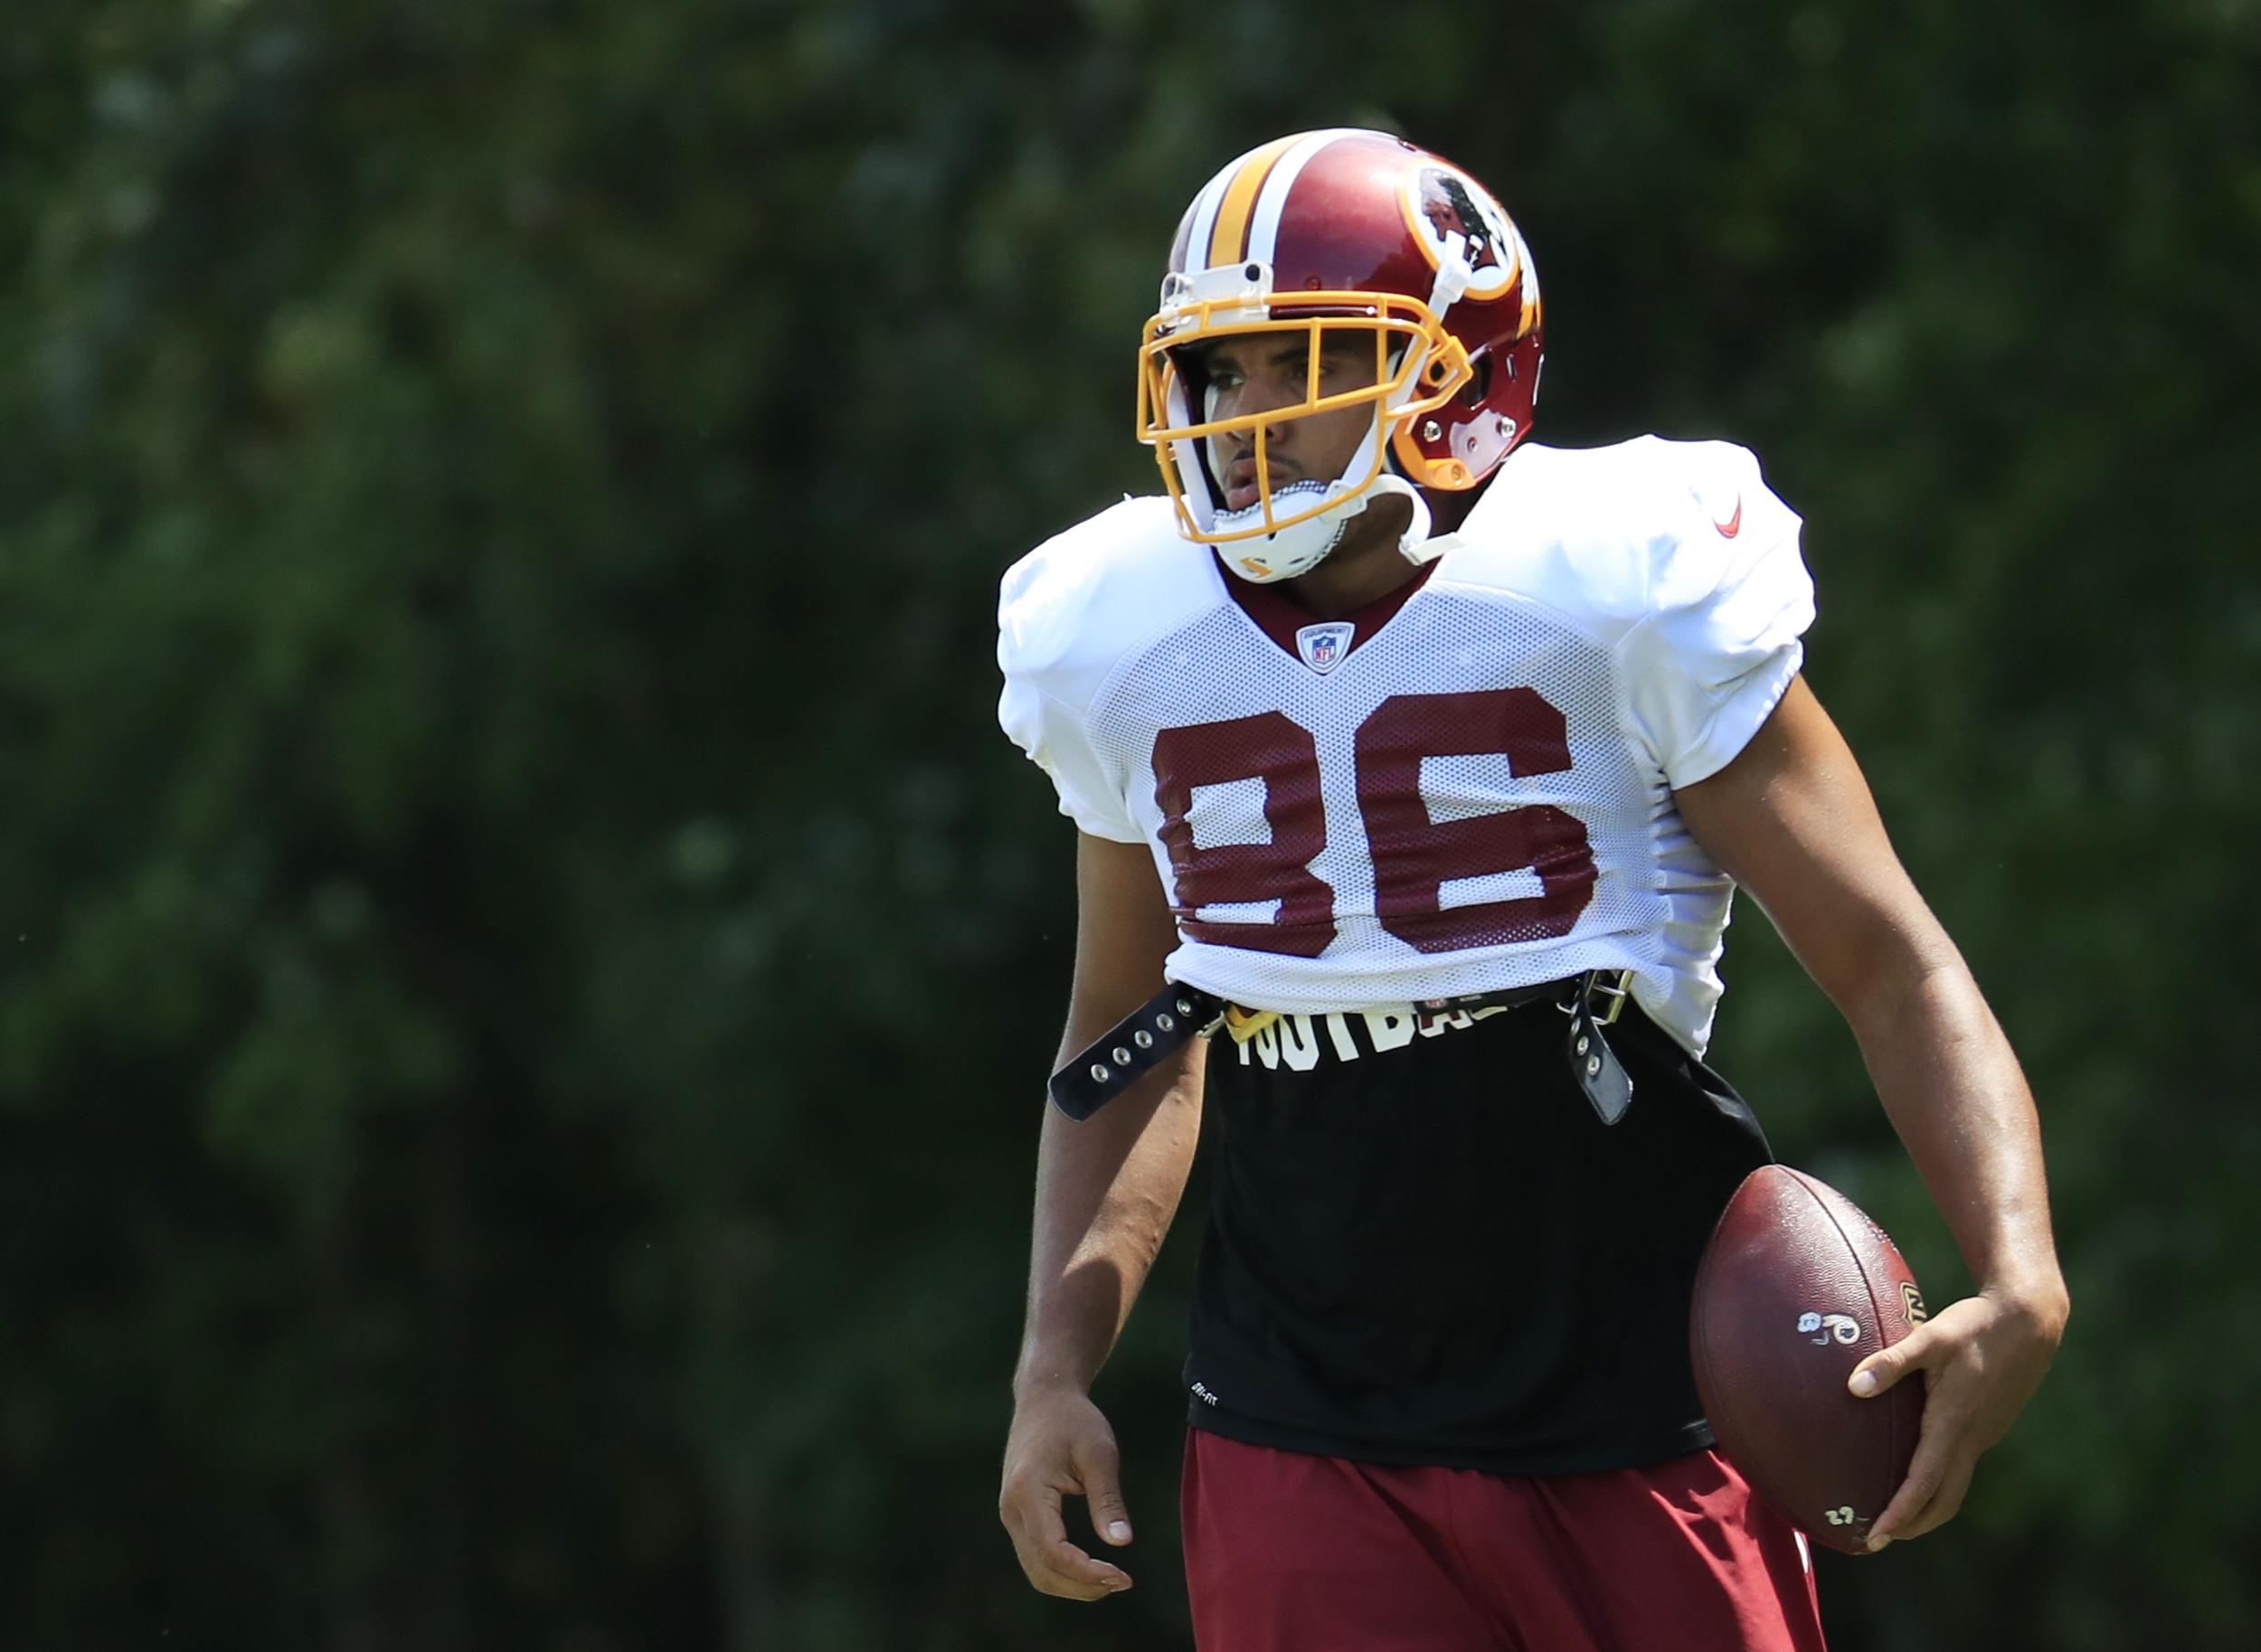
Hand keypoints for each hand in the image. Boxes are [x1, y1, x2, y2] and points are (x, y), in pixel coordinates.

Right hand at [999, 1382, 1136, 1598]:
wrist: (1044, 1397)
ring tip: (1111, 1579)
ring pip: (1036, 1570)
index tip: (1123, 1576)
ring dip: (1072, 1584)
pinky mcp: (1016, 1515)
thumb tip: (1122, 1543)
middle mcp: (1011, 1509)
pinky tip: (1092, 1567)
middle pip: (1042, 1570)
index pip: (1055, 1551)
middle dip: (1082, 1586)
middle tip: (1123, 1582)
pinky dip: (1062, 1571)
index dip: (1088, 1573)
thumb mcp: (1099, 1454)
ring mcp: (1010, 1514)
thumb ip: (1108, 1500)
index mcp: (1028, 1492)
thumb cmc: (1075, 1421)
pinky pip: (1035, 1557)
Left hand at [1848, 1286, 2067, 1548]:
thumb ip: (1890, 1362)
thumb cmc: (1976, 1326)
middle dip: (1913, 1524)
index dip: (1900, 1513)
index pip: (1924, 1482)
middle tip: (1878, 1537)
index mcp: (1953, 1423)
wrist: (2030, 1321)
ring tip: (1894, 1513)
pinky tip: (1920, 1468)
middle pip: (1944, 1499)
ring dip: (1926, 1505)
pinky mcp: (1988, 1425)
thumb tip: (1853, 1388)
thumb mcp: (1930, 1337)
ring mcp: (1984, 1434)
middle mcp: (1972, 1437)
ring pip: (1955, 1484)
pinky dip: (1939, 1481)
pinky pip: (1962, 1464)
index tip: (1877, 1536)